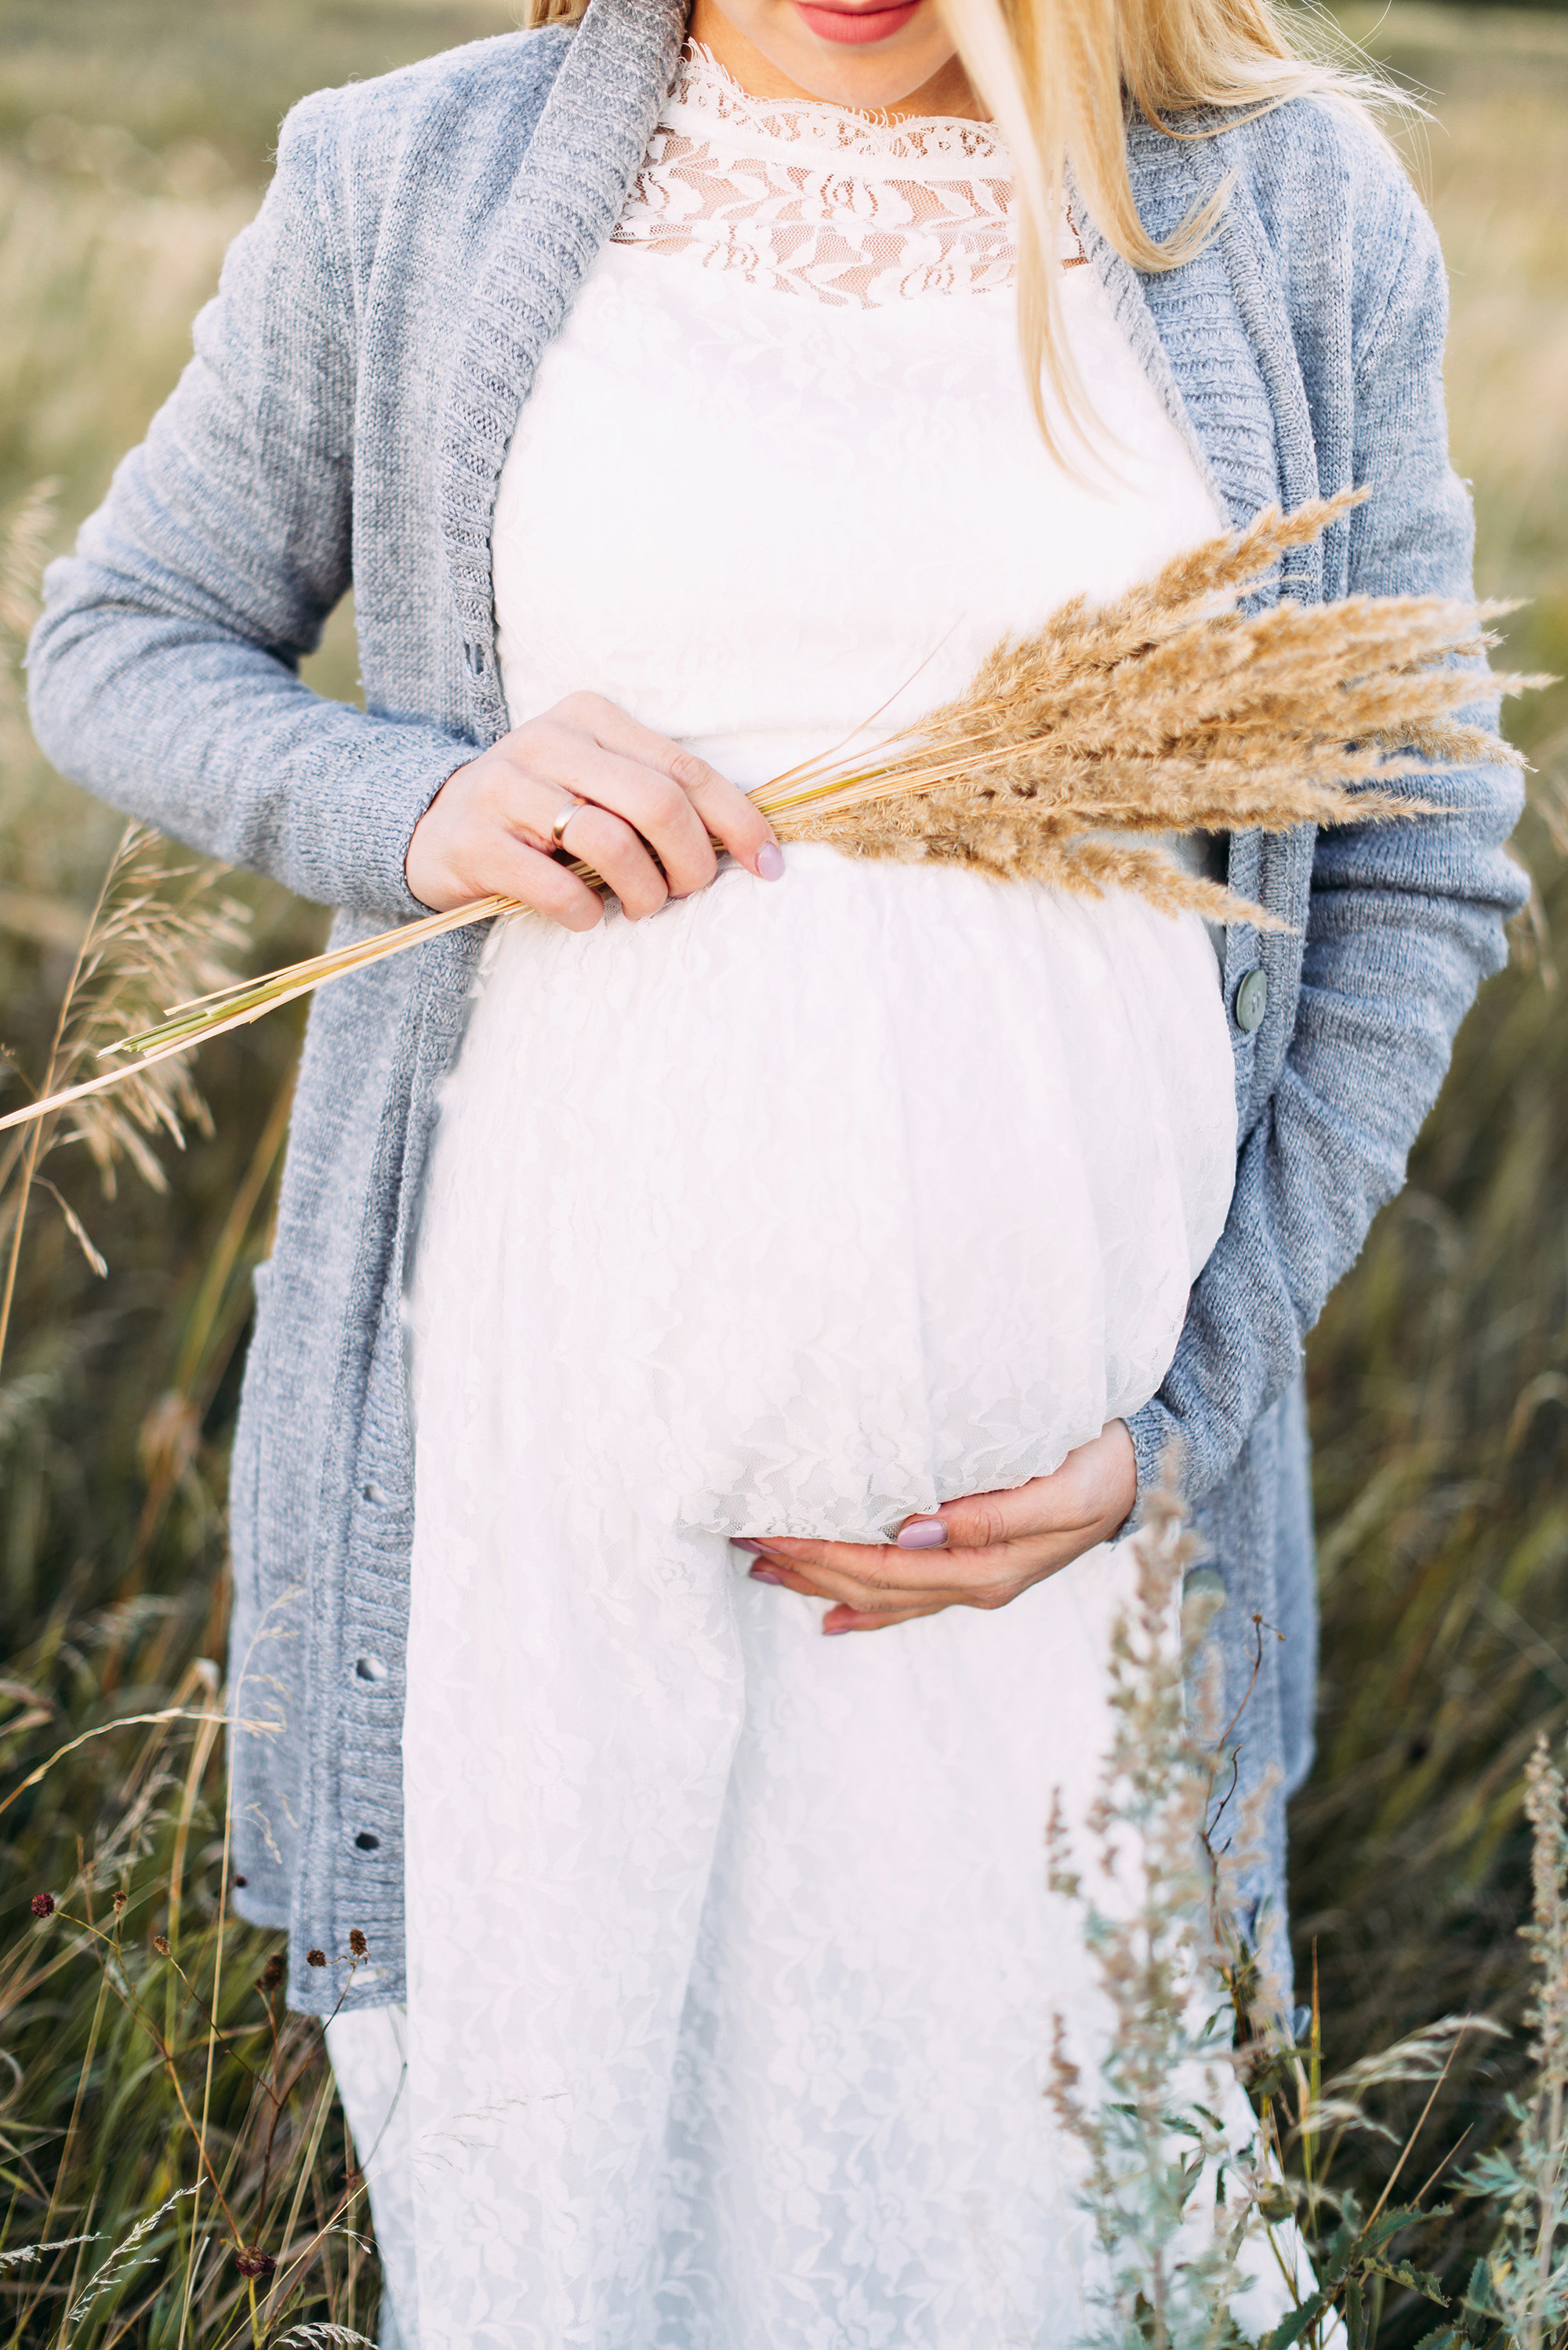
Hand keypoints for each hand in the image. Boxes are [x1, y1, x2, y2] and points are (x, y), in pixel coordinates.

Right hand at [407, 691, 783, 927]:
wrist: (433, 827)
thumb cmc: (540, 813)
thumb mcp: (597, 784)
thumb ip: (658, 797)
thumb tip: (748, 844)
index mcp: (591, 718)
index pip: (687, 770)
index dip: (739, 822)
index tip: (770, 866)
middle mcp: (547, 740)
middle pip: (657, 804)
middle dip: (692, 862)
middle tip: (688, 893)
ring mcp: (505, 788)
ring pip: (611, 842)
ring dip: (643, 892)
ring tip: (641, 908)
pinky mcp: (474, 841)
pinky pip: (554, 885)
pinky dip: (584, 912)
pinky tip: (587, 917)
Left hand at [736, 1421, 1136, 1634]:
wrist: (1152, 1474)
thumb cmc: (1106, 1468)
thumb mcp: (1061, 1487)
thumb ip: (990, 1515)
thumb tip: (912, 1531)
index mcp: (986, 1567)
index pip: (883, 1567)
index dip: (822, 1552)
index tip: (771, 1530)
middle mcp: (975, 1584)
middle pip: (872, 1586)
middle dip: (806, 1566)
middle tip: (745, 1542)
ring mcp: (977, 1584)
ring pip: (883, 1595)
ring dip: (821, 1581)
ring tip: (764, 1567)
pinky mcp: (981, 1571)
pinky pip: (913, 1601)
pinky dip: (866, 1608)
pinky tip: (831, 1616)